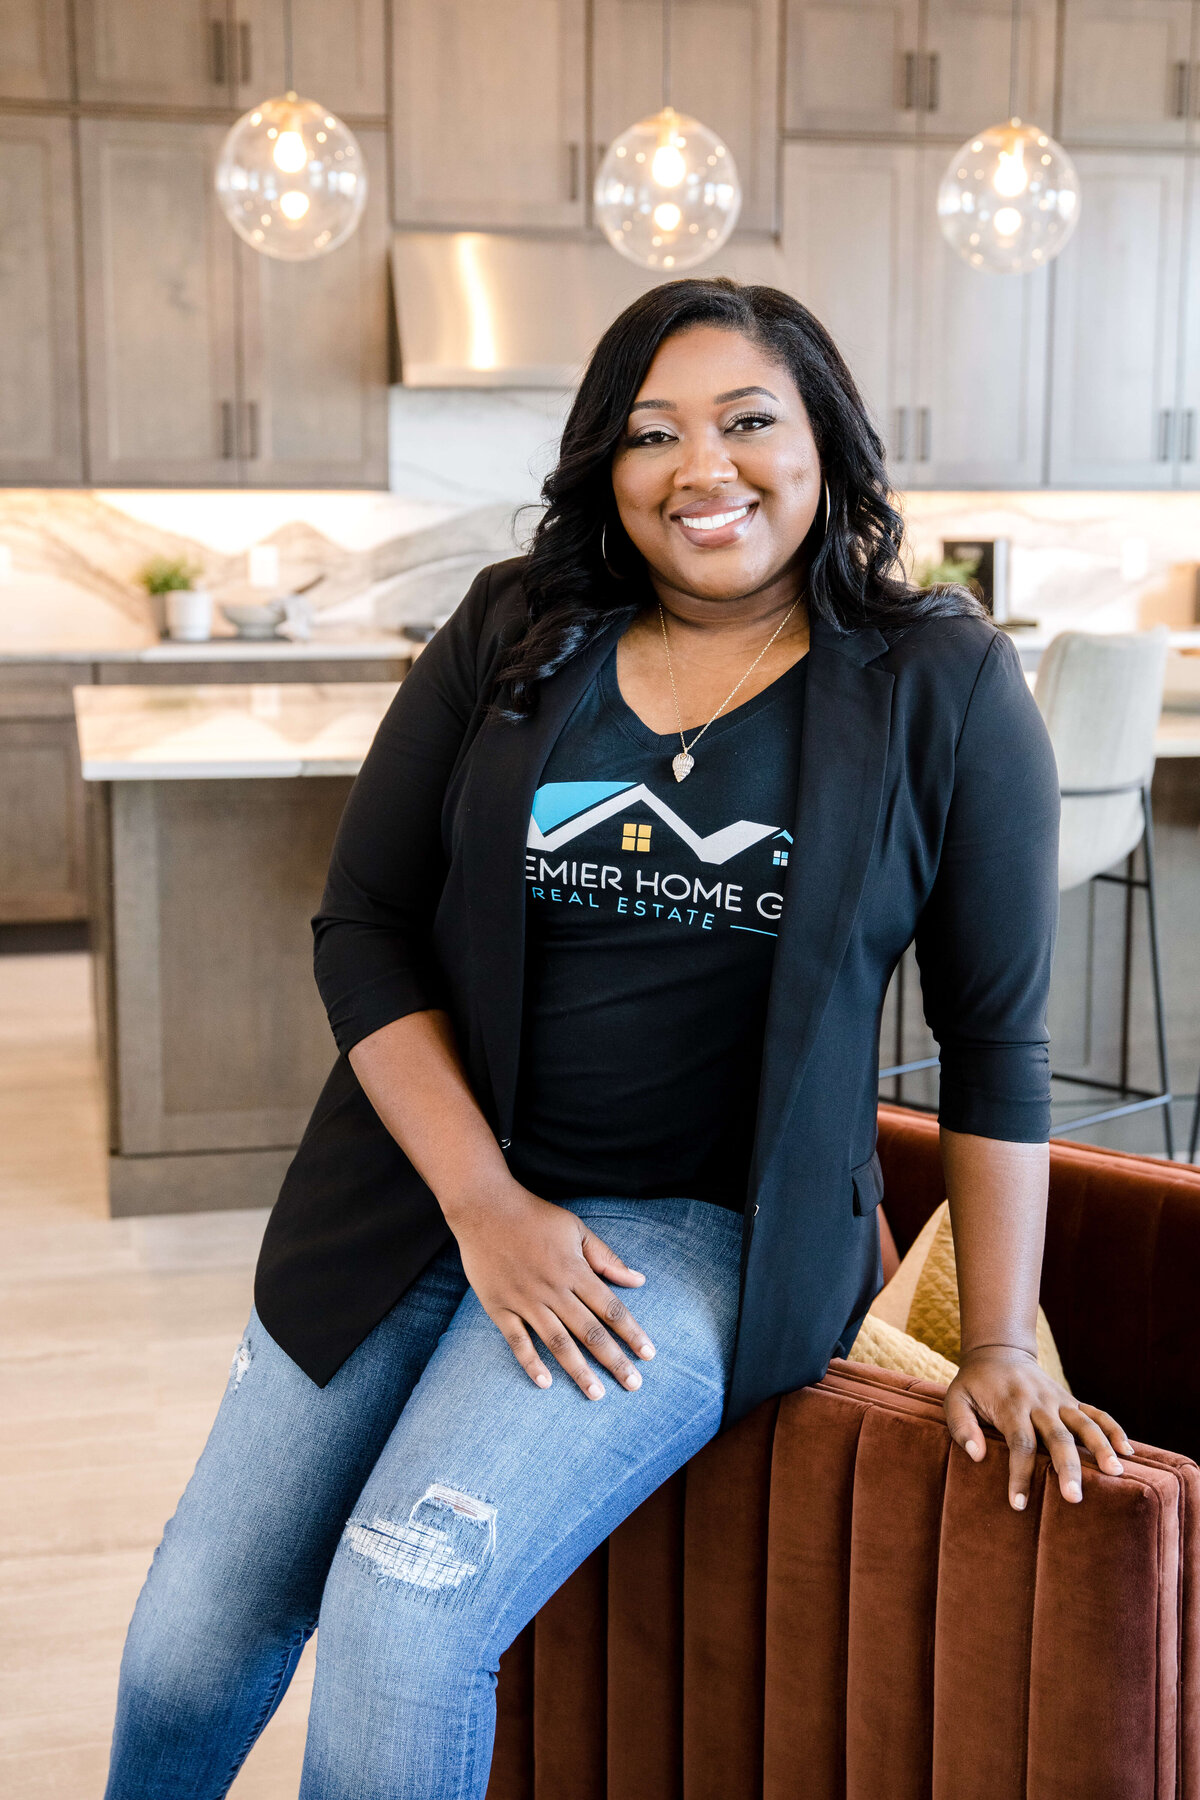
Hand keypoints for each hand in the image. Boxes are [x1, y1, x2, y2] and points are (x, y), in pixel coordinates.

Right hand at [446, 1180, 654, 1399]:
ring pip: (557, 1342)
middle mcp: (553, 1289)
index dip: (632, 1333)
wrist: (484, 1208)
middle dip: (614, 1360)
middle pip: (589, 1331)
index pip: (611, 1308)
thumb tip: (639, 1280)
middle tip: (633, 1385)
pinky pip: (517, 1341)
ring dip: (579, 1370)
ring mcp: (525, 1300)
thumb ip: (606, 1258)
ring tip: (597, 1394)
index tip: (648, 1355)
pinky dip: (531, 1363)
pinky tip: (546, 1382)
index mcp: (575, 1270)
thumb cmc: (535, 1216)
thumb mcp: (576, 1229)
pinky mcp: (499, 1306)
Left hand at [944, 1344, 1133, 1508]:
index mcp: (1010, 1405)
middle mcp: (1039, 1403)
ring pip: (1084, 1424)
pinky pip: (1097, 1413)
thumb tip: (977, 1456)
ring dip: (1101, 1448)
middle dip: (1067, 1468)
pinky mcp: (1071, 1400)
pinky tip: (1128, 1452)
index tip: (1018, 1504)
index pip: (1020, 1443)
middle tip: (1074, 1498)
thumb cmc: (974, 1384)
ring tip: (1116, 1473)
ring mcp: (1059, 1400)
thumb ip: (961, 1426)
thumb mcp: (956, 1399)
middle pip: (1057, 1437)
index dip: (1020, 1474)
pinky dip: (1114, 1429)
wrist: (998, 1352)